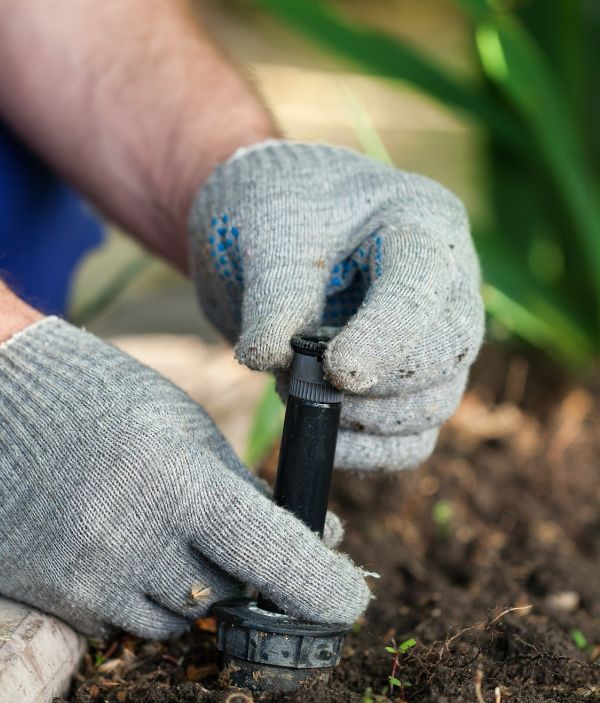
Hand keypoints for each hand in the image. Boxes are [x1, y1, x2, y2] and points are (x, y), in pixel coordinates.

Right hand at [0, 318, 369, 637]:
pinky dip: (140, 596)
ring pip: (179, 620)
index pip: (270, 552)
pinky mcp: (57, 596)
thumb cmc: (106, 402)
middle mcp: (133, 537)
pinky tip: (118, 544)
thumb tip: (317, 538)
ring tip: (159, 529)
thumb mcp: (186, 429)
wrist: (0, 403)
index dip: (320, 586)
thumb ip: (248, 490)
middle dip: (246, 575)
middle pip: (230, 596)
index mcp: (177, 480)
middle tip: (229, 539)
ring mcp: (89, 575)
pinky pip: (125, 623)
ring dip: (191, 589)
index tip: (348, 602)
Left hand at [189, 141, 483, 470]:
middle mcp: (447, 283)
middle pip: (446, 354)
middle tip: (298, 380)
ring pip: (434, 404)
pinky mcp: (412, 384)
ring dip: (365, 421)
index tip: (334, 372)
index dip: (384, 338)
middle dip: (376, 385)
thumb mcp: (267, 236)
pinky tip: (323, 437)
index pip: (422, 289)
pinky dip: (369, 452)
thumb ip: (273, 298)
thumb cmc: (275, 211)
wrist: (267, 230)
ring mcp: (436, 338)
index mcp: (421, 223)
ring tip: (295, 390)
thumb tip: (269, 359)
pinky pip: (412, 439)